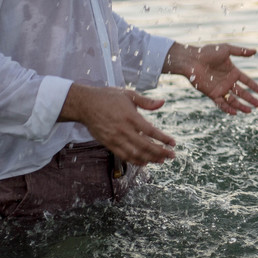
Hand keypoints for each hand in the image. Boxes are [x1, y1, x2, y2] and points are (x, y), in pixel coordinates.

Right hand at [60, 84, 175, 165]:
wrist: (85, 104)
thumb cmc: (108, 97)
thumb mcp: (128, 95)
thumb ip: (146, 101)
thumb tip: (163, 102)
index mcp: (130, 116)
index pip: (151, 131)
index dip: (163, 139)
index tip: (173, 143)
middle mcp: (123, 129)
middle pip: (145, 145)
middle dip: (160, 152)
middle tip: (172, 156)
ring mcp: (115, 138)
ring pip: (135, 153)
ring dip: (150, 158)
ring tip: (161, 161)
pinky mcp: (108, 143)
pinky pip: (123, 155)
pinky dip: (135, 160)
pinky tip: (144, 162)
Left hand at [166, 42, 257, 114]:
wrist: (192, 59)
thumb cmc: (207, 52)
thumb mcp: (226, 49)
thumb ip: (241, 51)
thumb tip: (255, 51)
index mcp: (232, 71)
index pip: (247, 81)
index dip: (255, 87)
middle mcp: (227, 81)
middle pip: (242, 93)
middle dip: (251, 99)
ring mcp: (220, 88)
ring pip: (233, 100)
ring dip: (241, 106)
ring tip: (250, 111)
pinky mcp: (211, 93)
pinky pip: (221, 103)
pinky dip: (227, 108)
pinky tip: (235, 113)